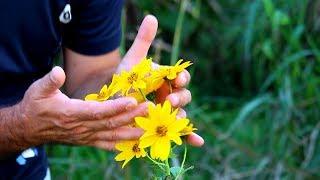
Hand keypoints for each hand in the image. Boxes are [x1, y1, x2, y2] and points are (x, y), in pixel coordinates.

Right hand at [17, 67, 147, 150]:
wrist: (29, 128)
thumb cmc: (35, 106)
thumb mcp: (38, 90)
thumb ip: (49, 81)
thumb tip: (58, 71)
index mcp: (71, 113)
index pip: (98, 111)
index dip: (116, 107)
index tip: (132, 101)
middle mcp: (81, 127)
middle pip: (110, 123)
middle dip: (131, 116)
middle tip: (150, 108)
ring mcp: (85, 136)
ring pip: (112, 135)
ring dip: (131, 131)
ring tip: (149, 127)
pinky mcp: (87, 140)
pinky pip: (106, 144)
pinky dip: (121, 144)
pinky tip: (135, 143)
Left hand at [116, 15, 203, 146]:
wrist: (112, 103)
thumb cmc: (124, 81)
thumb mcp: (132, 61)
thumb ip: (143, 41)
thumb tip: (151, 17)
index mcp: (166, 80)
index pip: (181, 78)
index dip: (181, 78)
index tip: (175, 78)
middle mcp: (170, 96)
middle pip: (184, 96)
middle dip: (180, 98)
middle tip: (169, 100)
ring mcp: (168, 113)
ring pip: (182, 114)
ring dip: (181, 117)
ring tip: (174, 119)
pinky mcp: (164, 128)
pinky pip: (180, 133)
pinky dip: (190, 137)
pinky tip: (198, 142)